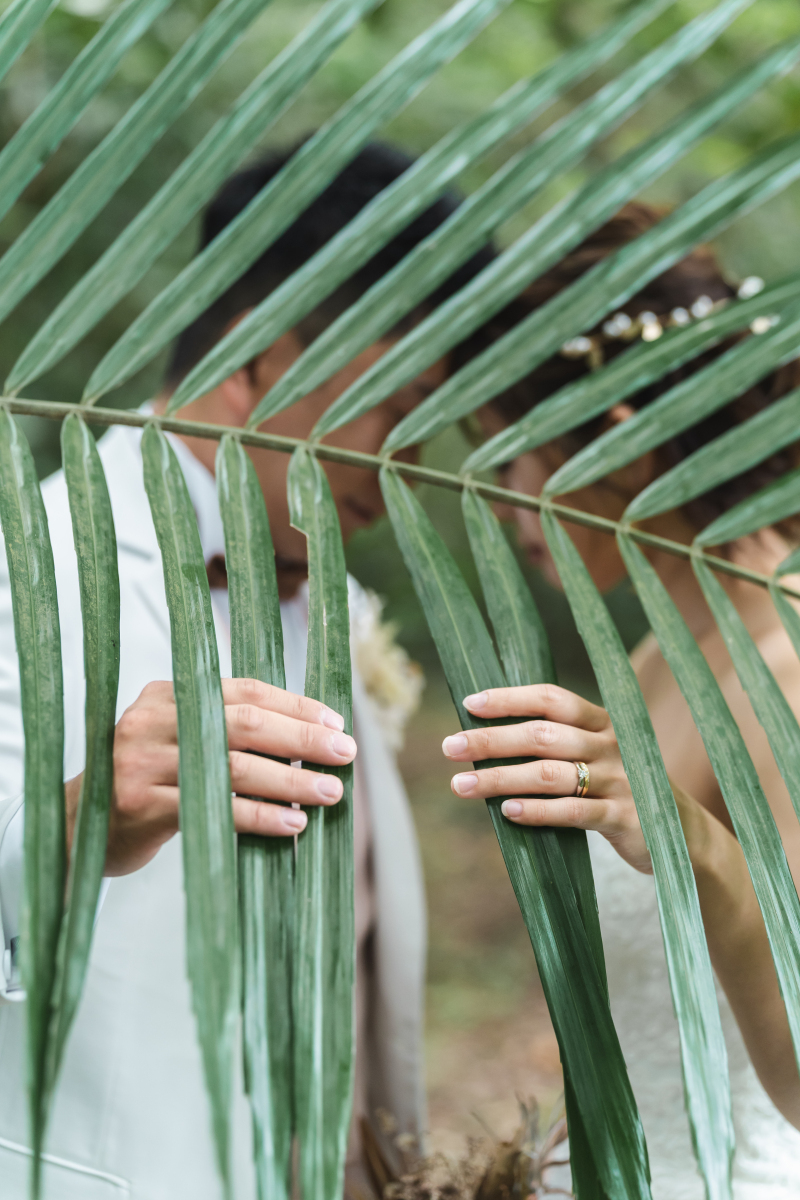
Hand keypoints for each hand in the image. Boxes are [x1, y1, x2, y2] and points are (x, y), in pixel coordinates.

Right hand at [65, 678, 356, 876]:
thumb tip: (310, 738)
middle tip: (344, 754)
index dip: (295, 706)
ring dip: (290, 781)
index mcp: (168, 694)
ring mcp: (144, 762)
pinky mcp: (142, 805)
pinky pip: (217, 808)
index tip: (335, 724)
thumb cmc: (148, 781)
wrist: (77, 828)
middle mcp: (153, 720)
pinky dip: (260, 815)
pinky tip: (292, 823)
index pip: (245, 691)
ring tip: (330, 792)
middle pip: (245, 724)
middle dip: (302, 739)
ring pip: (235, 767)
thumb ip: (227, 730)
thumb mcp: (178, 741)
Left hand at [441, 682, 652, 873]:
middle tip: (450, 746)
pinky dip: (537, 811)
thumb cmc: (620, 789)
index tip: (469, 703)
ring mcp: (621, 781)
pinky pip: (574, 813)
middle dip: (491, 740)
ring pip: (550, 774)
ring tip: (462, 786)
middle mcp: (611, 745)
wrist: (683, 835)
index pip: (552, 699)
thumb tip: (484, 740)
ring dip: (500, 779)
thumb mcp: (595, 756)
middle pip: (543, 735)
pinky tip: (507, 811)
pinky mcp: (625, 818)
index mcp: (601, 722)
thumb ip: (554, 744)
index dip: (511, 698)